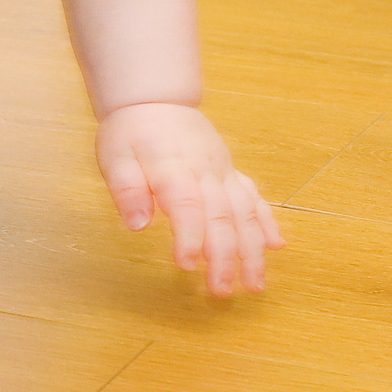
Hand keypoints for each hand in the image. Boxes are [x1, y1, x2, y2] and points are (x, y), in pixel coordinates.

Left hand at [97, 103, 283, 295]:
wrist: (155, 100)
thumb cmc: (131, 132)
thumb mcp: (114, 157)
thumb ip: (126, 189)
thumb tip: (137, 224)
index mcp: (172, 167)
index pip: (186, 205)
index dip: (190, 236)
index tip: (187, 265)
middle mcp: (204, 171)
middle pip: (221, 216)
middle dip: (225, 257)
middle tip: (221, 291)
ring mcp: (221, 171)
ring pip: (245, 211)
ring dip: (253, 249)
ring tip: (255, 284)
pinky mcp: (229, 172)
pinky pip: (253, 196)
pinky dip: (266, 221)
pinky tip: (277, 245)